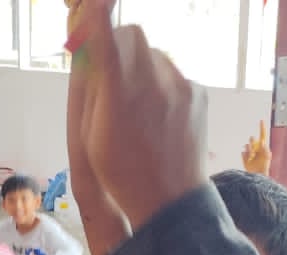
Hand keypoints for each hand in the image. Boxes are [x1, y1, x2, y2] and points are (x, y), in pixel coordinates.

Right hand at [73, 7, 205, 230]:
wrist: (171, 202)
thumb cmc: (121, 175)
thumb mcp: (91, 137)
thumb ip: (91, 90)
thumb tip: (88, 52)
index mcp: (118, 99)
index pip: (108, 40)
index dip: (98, 17)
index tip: (94, 2)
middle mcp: (152, 84)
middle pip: (133, 35)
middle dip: (118, 42)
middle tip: (109, 66)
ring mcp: (180, 86)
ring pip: (154, 54)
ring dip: (140, 66)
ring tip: (137, 106)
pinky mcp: (198, 92)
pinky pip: (173, 72)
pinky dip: (161, 83)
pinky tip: (158, 116)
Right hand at [242, 118, 270, 173]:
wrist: (256, 174)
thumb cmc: (263, 166)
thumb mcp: (267, 158)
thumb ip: (265, 150)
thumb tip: (262, 142)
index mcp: (262, 146)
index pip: (262, 134)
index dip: (262, 127)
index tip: (261, 120)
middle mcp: (256, 147)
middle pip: (252, 139)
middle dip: (252, 142)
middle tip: (254, 149)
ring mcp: (249, 151)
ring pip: (246, 145)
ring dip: (249, 150)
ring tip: (252, 157)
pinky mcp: (244, 156)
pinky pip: (243, 152)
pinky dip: (245, 156)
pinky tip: (248, 160)